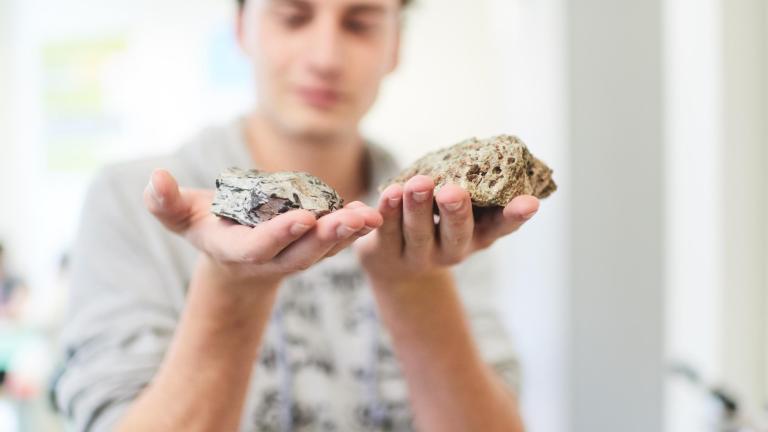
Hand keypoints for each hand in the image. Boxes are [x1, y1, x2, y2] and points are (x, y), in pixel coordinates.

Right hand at [144, 170, 382, 286]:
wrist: (234, 252)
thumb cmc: (207, 225)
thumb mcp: (181, 216)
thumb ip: (165, 202)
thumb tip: (154, 178)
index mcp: (238, 252)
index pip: (260, 247)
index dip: (281, 234)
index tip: (304, 218)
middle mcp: (270, 260)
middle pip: (302, 252)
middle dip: (327, 236)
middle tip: (351, 218)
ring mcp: (295, 258)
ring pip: (325, 249)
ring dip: (349, 234)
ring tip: (371, 216)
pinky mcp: (313, 250)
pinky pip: (336, 242)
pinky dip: (355, 230)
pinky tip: (373, 214)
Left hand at [354, 175, 538, 285]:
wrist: (396, 266)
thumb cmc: (438, 225)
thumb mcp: (463, 213)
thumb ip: (476, 190)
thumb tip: (499, 151)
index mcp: (477, 237)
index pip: (500, 228)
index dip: (514, 217)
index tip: (530, 201)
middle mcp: (452, 251)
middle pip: (456, 234)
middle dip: (456, 212)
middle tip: (453, 192)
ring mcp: (418, 257)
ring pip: (418, 233)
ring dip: (418, 208)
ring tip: (417, 183)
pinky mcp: (385, 254)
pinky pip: (386, 232)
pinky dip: (387, 212)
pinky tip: (390, 192)